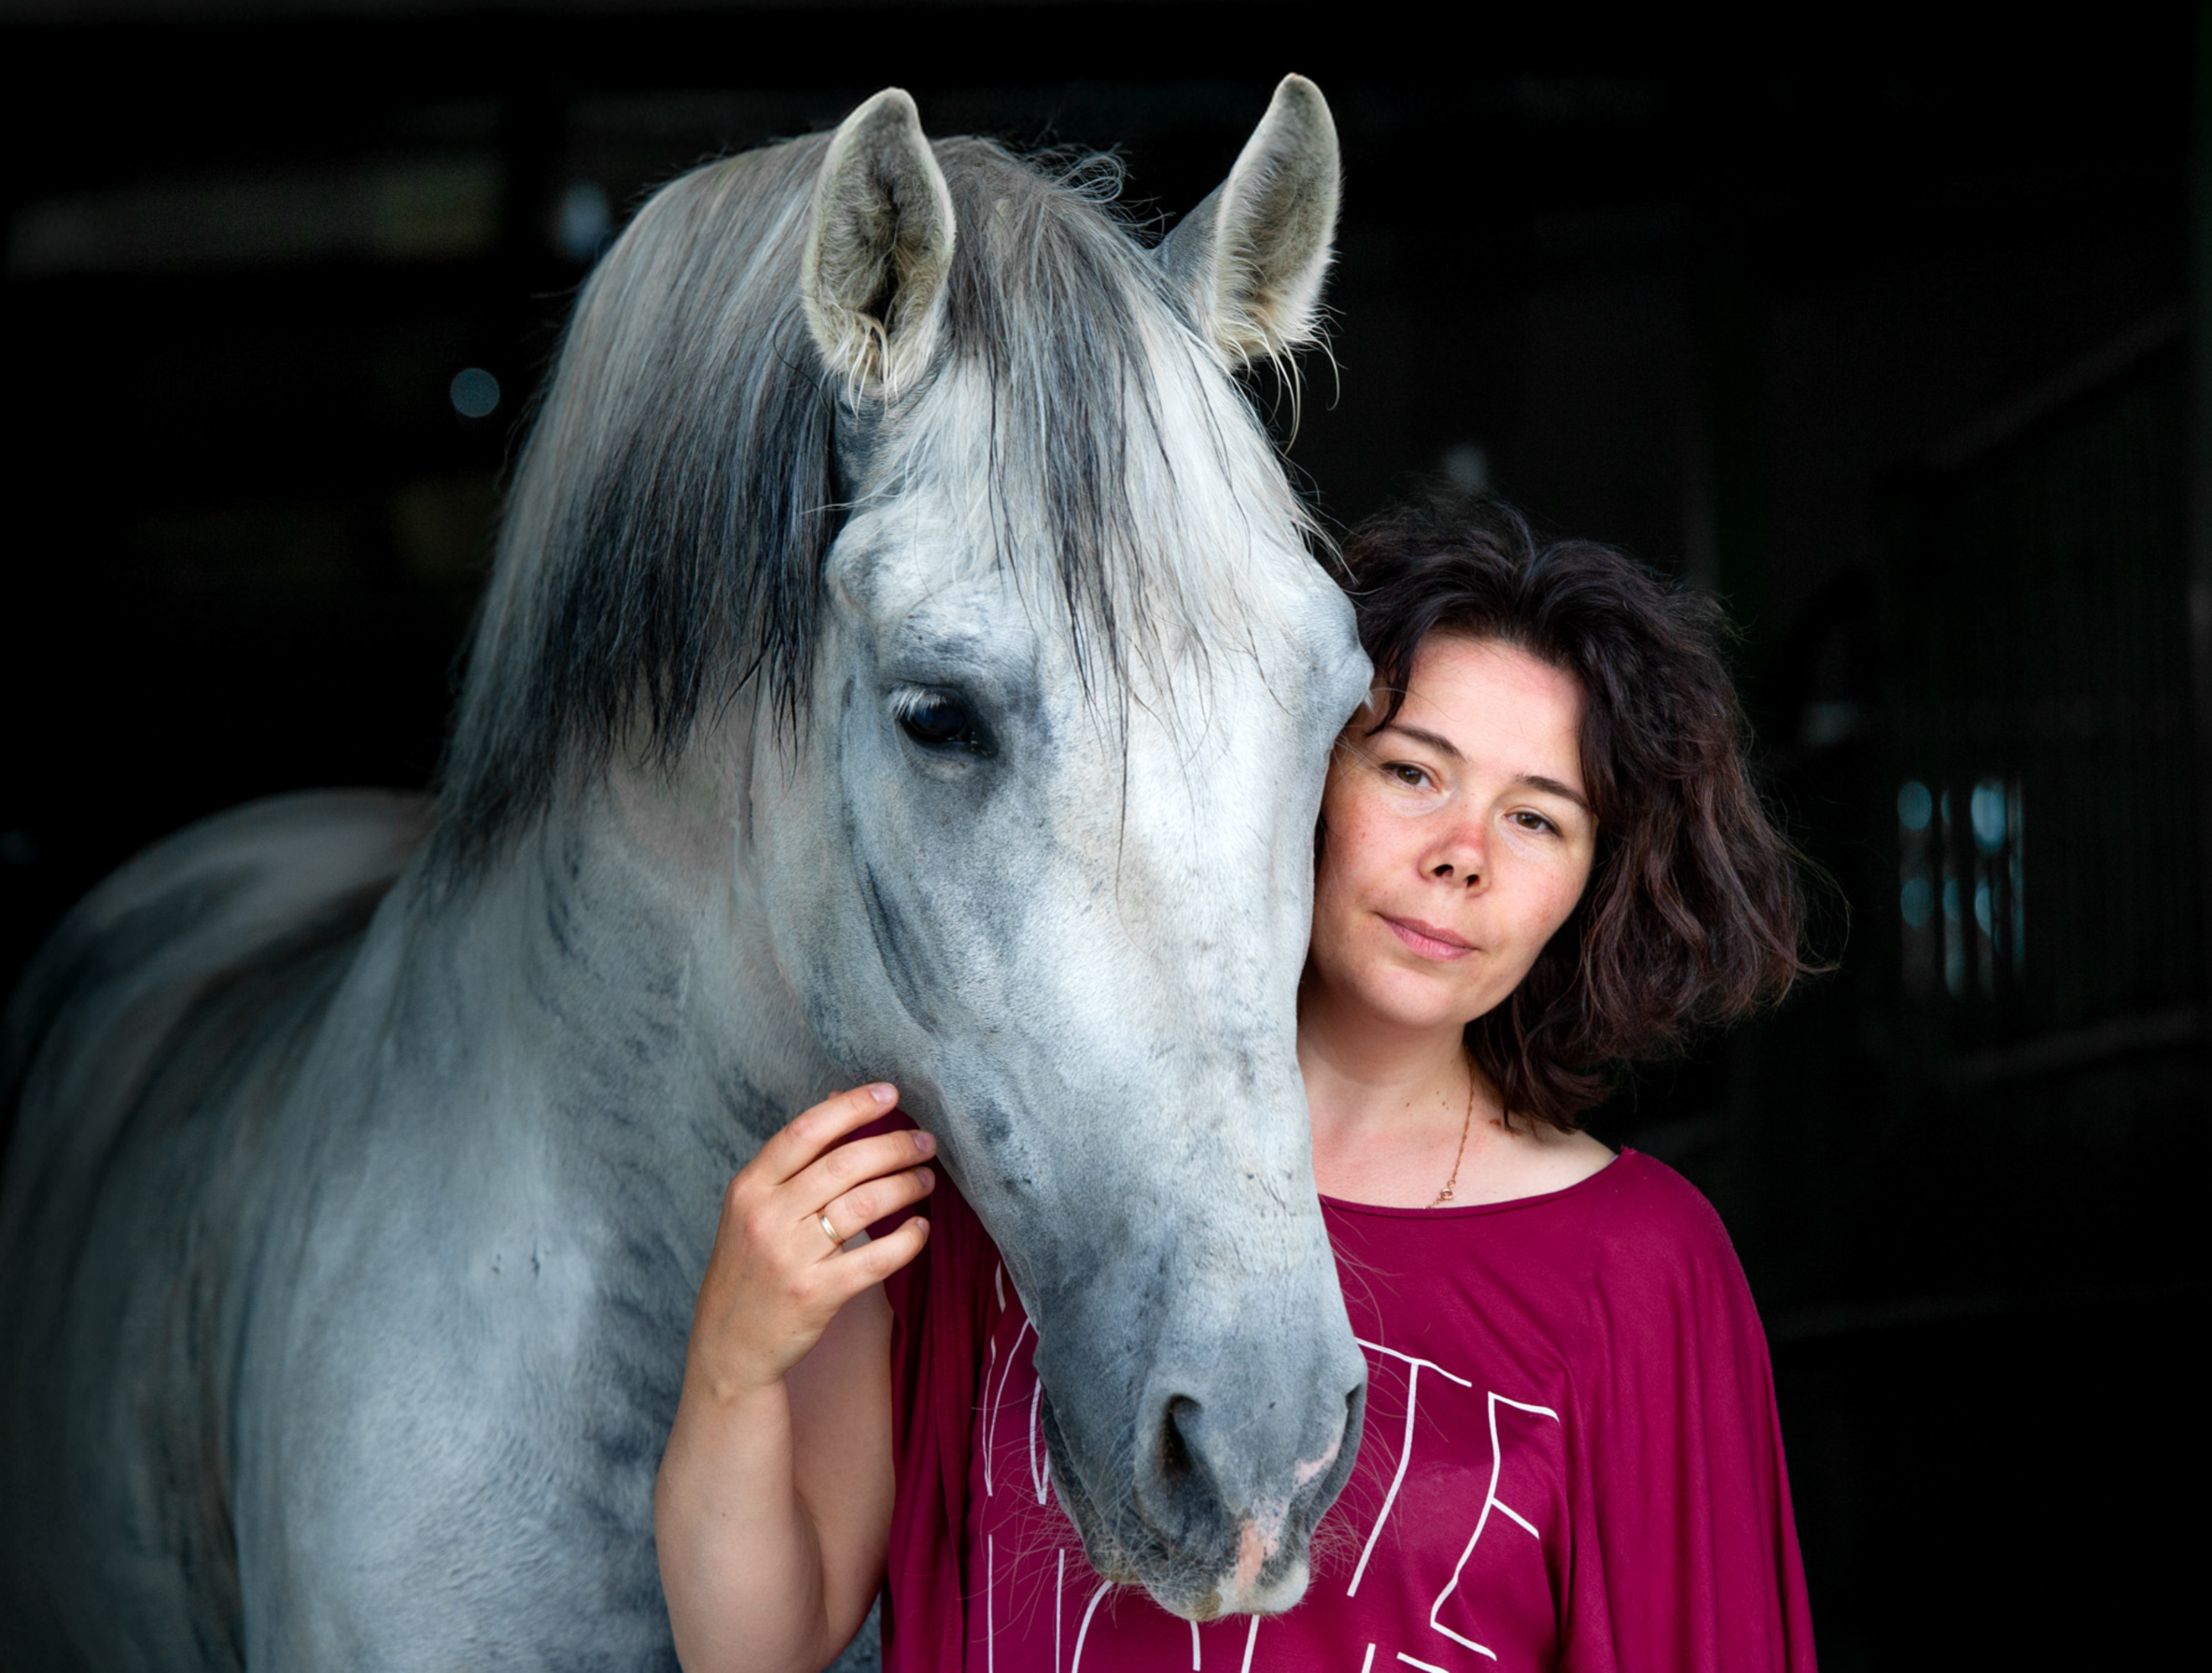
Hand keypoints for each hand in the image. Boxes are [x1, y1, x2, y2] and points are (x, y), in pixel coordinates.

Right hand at [684, 1084, 935, 1401]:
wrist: (729, 1345)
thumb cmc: (750, 1268)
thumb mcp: (754, 1209)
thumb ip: (795, 1161)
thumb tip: (842, 1101)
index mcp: (750, 1188)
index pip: (806, 1131)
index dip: (853, 1107)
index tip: (891, 1094)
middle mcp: (767, 1217)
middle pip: (845, 1164)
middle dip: (895, 1146)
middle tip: (925, 1142)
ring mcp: (790, 1256)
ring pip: (865, 1204)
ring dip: (906, 1186)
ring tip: (926, 1179)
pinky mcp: (816, 1294)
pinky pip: (875, 1258)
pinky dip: (907, 1239)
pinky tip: (920, 1229)